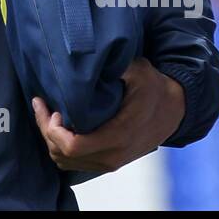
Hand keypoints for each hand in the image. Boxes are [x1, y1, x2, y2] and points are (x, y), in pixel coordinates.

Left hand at [31, 58, 184, 173]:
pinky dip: (62, 147)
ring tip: (48, 114)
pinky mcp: (110, 162)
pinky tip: (60, 126)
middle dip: (46, 131)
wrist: (176, 110)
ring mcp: (111, 162)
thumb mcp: (138, 70)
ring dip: (52, 140)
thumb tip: (88, 55)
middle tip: (43, 106)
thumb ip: (115, 65)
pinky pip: (76, 163)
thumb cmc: (155, 88)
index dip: (52, 129)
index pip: (72, 146)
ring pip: (66, 162)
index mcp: (118, 135)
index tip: (51, 107)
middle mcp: (112, 154)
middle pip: (62, 155)